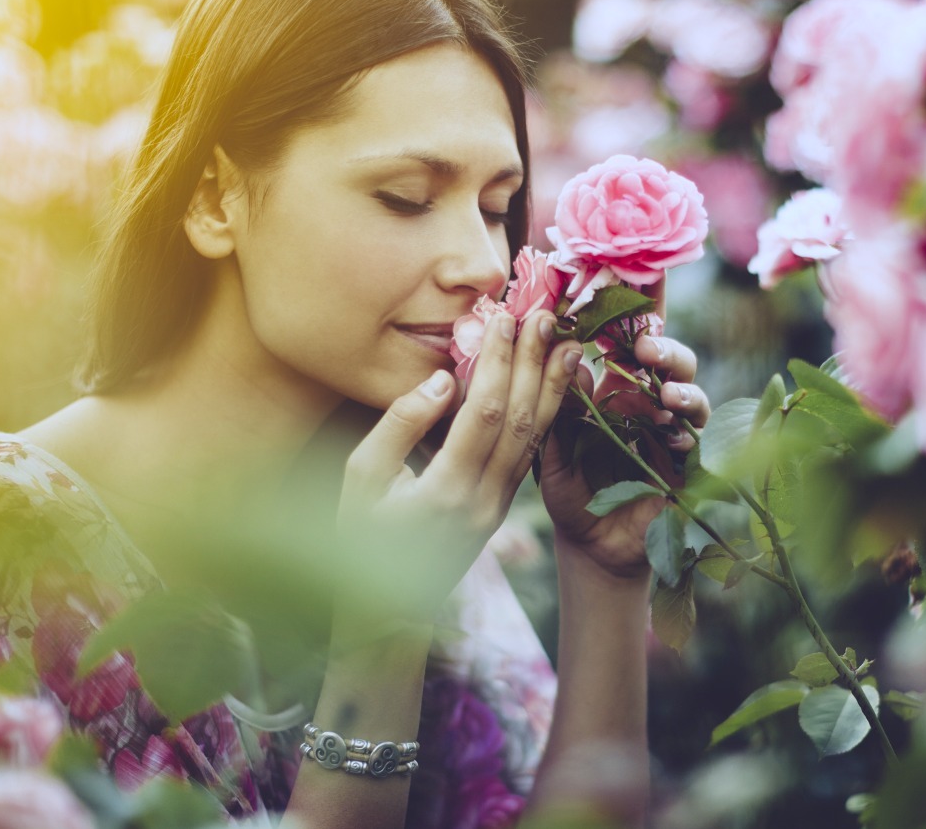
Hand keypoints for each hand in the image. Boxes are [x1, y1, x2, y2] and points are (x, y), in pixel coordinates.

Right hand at [336, 309, 583, 620]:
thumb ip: (398, 426)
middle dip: (532, 364)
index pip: (482, 413)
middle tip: (545, 316)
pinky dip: (547, 416)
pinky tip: (555, 386)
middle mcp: (482, 500)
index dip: (497, 363)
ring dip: (552, 388)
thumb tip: (442, 381)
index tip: (504, 319)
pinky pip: (530, 455)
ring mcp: (499, 508)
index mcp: (444, 491)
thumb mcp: (359, 479)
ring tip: (566, 343)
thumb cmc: (359, 535)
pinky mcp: (503, 509)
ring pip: (534, 439)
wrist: (385, 609)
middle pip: (519, 420)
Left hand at [538, 281, 711, 579]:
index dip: (632, 305)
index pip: (624, 335)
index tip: (629, 276)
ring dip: (680, 383)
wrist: (592, 545)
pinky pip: (697, 437)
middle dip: (663, 343)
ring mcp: (671, 427)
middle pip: (666, 354)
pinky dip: (688, 430)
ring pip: (689, 388)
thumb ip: (556, 404)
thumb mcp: (551, 446)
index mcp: (612, 384)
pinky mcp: (687, 461)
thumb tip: (566, 356)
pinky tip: (673, 434)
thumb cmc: (570, 489)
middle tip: (645, 346)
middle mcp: (647, 398)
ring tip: (664, 392)